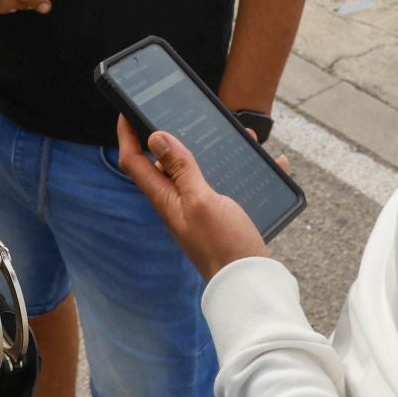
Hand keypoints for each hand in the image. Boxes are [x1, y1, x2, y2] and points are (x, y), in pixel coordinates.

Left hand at [116, 117, 270, 280]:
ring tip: (240, 134)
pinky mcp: (222, 215)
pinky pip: (230, 184)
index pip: (134, 162)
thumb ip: (180, 169)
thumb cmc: (224, 246)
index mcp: (165, 199)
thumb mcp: (201, 200)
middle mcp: (178, 202)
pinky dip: (246, 170)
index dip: (126, 135)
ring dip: (216, 150)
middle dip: (175, 135)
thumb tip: (155, 137)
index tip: (126, 110)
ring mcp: (200, 209)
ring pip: (202, 170)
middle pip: (166, 162)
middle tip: (184, 113)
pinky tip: (271, 163)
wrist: (251, 286)